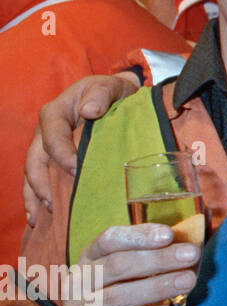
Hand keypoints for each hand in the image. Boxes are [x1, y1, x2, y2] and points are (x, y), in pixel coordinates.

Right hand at [23, 72, 139, 222]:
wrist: (114, 96)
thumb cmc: (110, 91)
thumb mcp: (108, 86)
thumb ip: (100, 95)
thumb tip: (90, 110)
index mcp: (54, 113)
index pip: (52, 136)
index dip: (61, 154)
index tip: (76, 170)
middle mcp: (44, 132)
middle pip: (35, 160)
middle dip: (41, 184)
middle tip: (54, 204)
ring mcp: (44, 147)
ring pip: (32, 174)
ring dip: (34, 196)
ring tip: (39, 218)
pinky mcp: (51, 160)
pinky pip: (39, 180)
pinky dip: (36, 199)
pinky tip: (37, 219)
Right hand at [62, 224, 198, 305]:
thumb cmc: (119, 296)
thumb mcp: (128, 273)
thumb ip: (150, 258)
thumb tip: (187, 246)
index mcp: (89, 258)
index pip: (109, 240)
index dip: (139, 236)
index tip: (169, 234)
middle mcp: (78, 282)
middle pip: (117, 266)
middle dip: (158, 259)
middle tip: (190, 255)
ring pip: (117, 297)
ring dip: (157, 287)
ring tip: (187, 280)